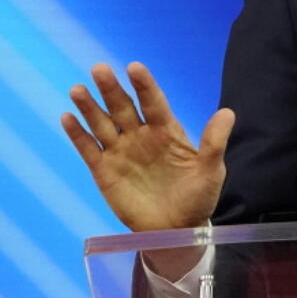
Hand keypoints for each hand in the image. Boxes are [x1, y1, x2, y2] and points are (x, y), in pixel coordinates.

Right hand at [60, 62, 234, 232]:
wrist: (177, 230)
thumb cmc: (197, 197)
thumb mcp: (211, 171)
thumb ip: (214, 142)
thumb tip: (228, 112)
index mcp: (166, 131)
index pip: (153, 102)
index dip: (144, 85)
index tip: (134, 67)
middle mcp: (140, 136)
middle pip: (123, 107)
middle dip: (111, 88)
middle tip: (100, 69)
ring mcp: (121, 152)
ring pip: (102, 124)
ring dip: (89, 107)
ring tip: (78, 89)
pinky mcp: (104, 171)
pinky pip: (88, 149)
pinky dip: (77, 134)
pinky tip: (67, 117)